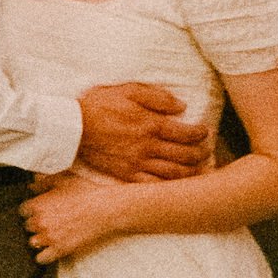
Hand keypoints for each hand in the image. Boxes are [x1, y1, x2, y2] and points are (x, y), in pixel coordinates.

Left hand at [21, 172, 135, 263]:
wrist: (105, 209)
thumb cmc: (86, 192)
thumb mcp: (64, 180)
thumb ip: (44, 182)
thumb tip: (32, 183)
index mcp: (38, 204)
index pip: (23, 211)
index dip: (31, 211)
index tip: (38, 211)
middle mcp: (40, 222)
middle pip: (27, 227)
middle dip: (36, 224)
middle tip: (48, 222)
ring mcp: (49, 237)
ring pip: (33, 242)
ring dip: (39, 239)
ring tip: (49, 235)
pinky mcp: (60, 249)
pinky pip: (41, 258)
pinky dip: (44, 255)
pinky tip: (50, 249)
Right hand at [76, 82, 212, 181]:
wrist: (72, 127)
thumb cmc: (99, 104)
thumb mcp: (128, 90)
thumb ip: (157, 97)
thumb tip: (181, 107)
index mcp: (150, 124)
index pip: (186, 133)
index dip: (200, 134)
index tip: (204, 132)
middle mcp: (147, 147)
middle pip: (184, 155)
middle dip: (200, 154)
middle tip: (206, 152)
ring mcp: (137, 164)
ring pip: (173, 173)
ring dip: (190, 173)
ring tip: (198, 169)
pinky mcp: (125, 175)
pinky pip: (152, 185)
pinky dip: (168, 187)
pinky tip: (175, 185)